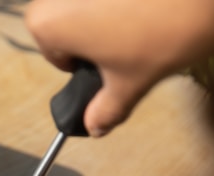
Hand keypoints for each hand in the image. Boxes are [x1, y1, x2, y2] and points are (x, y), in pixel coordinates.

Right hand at [25, 0, 213, 136]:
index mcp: (47, 24)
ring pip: (92, 1)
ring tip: (149, 19)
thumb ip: (108, 108)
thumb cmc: (165, 28)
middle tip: (134, 43)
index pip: (57, 56)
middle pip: (70, 23)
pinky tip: (153, 0)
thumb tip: (95, 125)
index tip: (111, 64)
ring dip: (113, 11)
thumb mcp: (133, 81)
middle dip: (98, 35)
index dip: (86, 65)